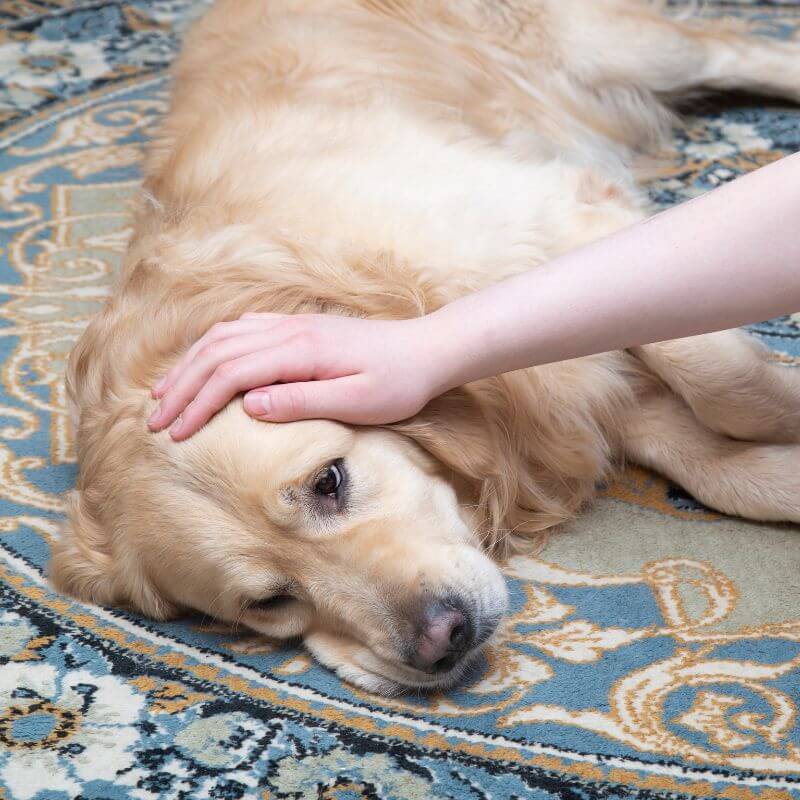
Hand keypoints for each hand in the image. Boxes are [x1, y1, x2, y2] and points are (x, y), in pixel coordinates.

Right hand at [147, 312, 444, 439]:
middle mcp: (289, 330)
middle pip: (217, 352)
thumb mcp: (358, 402)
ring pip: (224, 337)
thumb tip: (249, 406)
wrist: (428, 349)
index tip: (174, 434)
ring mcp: (293, 324)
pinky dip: (214, 346)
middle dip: (181, 386)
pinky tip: (205, 361)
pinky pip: (243, 329)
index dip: (197, 403)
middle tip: (154, 420)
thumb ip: (303, 402)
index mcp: (300, 351)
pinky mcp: (300, 327)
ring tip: (165, 393)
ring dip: (190, 364)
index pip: (231, 374)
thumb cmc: (400, 382)